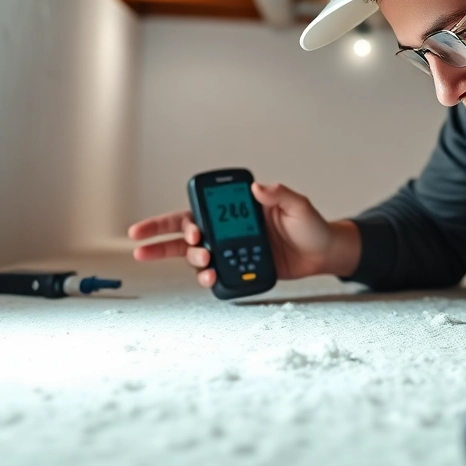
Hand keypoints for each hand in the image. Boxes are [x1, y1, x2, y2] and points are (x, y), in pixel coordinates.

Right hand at [127, 182, 356, 288]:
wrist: (322, 255)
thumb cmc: (310, 226)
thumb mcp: (298, 205)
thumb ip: (279, 195)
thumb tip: (260, 188)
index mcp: (234, 211)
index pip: (195, 211)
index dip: (172, 220)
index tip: (154, 228)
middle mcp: (226, 230)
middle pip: (183, 235)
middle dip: (157, 242)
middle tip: (143, 249)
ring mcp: (230, 251)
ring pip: (195, 257)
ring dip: (190, 261)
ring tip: (203, 263)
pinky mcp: (238, 269)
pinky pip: (214, 274)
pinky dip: (207, 278)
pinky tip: (211, 277)